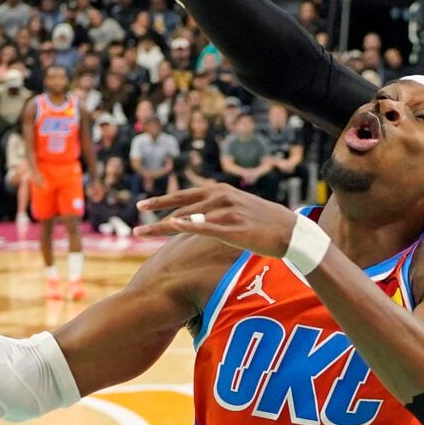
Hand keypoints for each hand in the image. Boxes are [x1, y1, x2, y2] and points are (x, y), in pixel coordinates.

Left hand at [139, 181, 298, 256]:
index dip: (161, 200)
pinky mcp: (233, 229)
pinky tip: (172, 225)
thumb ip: (215, 209)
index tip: (142, 205)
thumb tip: (197, 217)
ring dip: (162, 225)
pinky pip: (205, 226)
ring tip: (142, 233)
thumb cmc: (261, 222)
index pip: (183, 194)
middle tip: (135, 224)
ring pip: (188, 217)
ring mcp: (226, 213)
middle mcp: (220, 198)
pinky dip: (188, 225)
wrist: (288, 230)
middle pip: (180, 206)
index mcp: (219, 191)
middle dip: (156, 213)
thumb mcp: (236, 208)